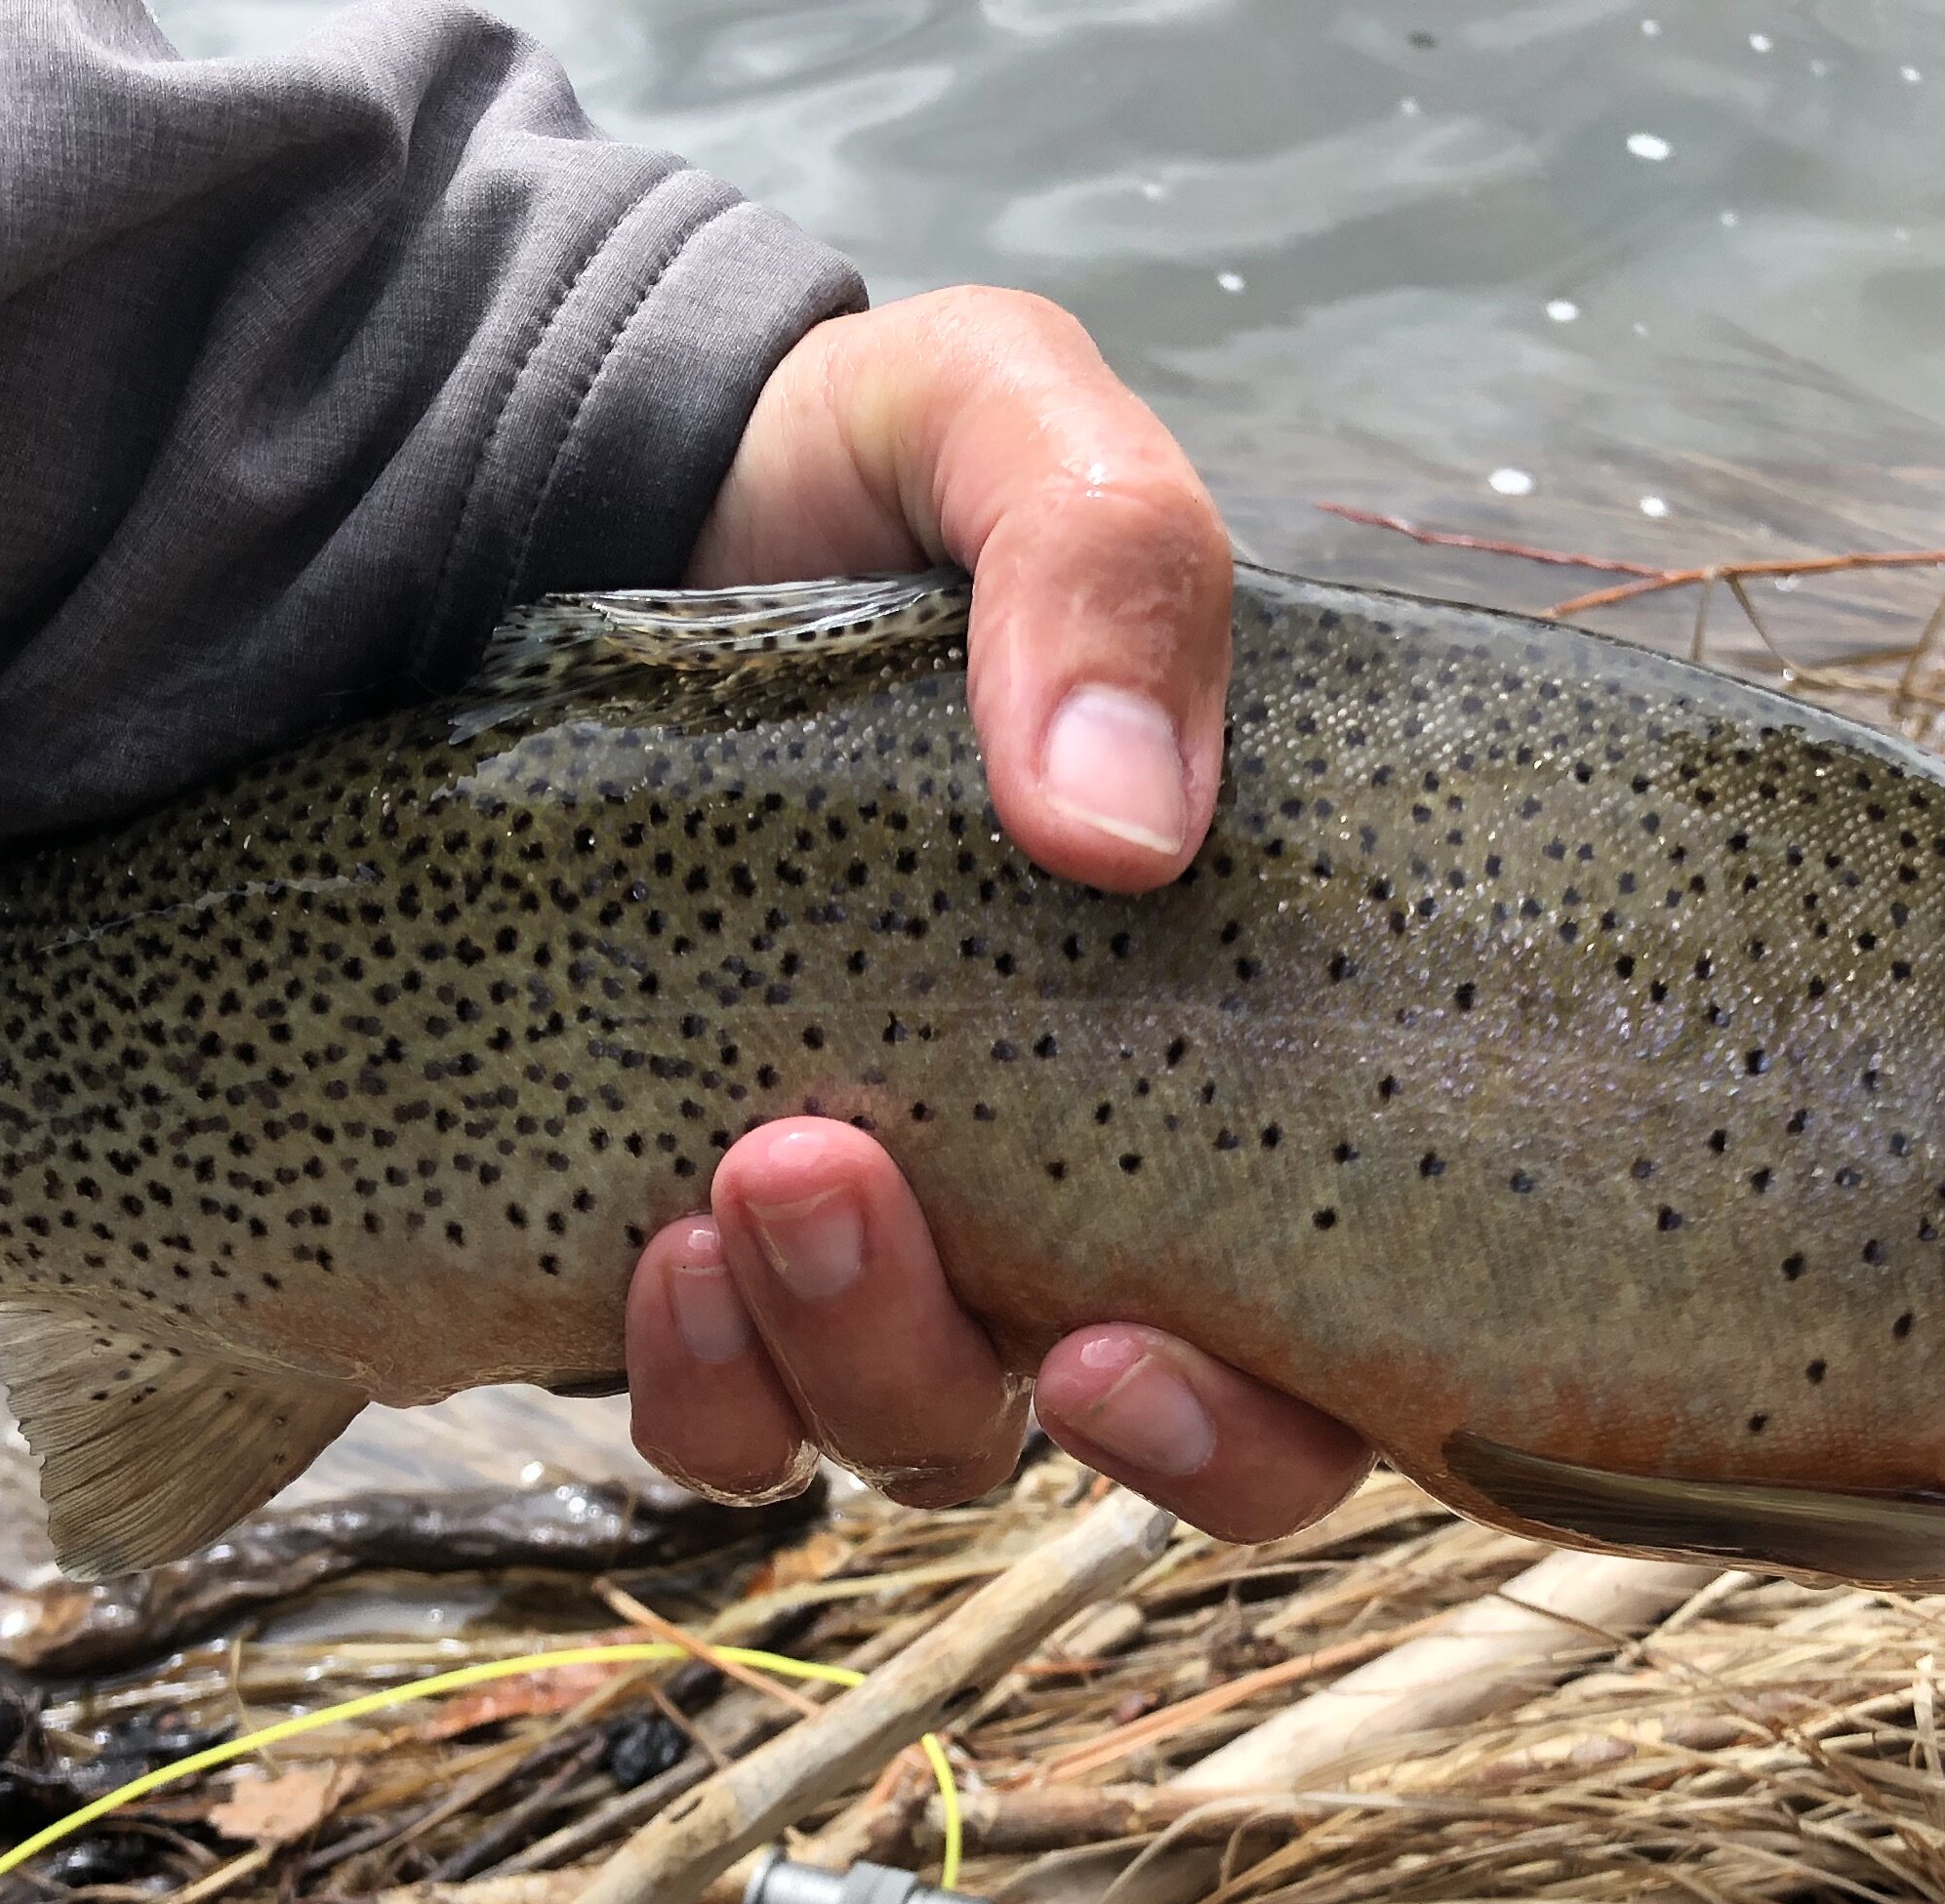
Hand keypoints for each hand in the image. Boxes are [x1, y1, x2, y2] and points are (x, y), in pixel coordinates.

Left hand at [628, 291, 1371, 1540]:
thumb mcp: (998, 425)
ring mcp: (919, 1230)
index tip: (1133, 1347)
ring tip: (752, 1171)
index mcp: (1241, 1026)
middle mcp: (1109, 1171)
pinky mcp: (730, 1248)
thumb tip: (1132, 827)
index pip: (1340, 1333)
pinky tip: (651, 1249)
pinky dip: (705, 1385)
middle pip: (1150, 1437)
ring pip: (928, 1432)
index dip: (1263, 1420)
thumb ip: (1105, 558)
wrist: (605, 493)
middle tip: (850, 1185)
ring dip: (839, 1357)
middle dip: (1000, 1383)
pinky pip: (737, 1423)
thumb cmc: (857, 478)